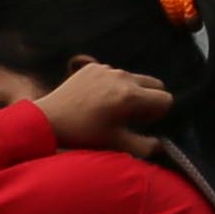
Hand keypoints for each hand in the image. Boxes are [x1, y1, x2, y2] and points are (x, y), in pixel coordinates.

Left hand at [35, 58, 171, 152]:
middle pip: (155, 84)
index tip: (142, 123)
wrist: (48, 120)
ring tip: (112, 108)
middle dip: (150, 99)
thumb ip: (146, 147)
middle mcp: (123, 77)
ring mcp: (107, 68)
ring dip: (131, 92)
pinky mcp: (93, 66)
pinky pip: (114, 73)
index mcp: (131, 96)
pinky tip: (97, 99)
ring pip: (134, 78)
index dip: (158, 113)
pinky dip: (113, 84)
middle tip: (132, 116)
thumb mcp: (118, 145)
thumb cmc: (85, 135)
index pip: (166, 98)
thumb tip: (162, 145)